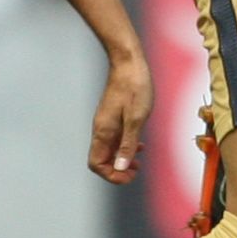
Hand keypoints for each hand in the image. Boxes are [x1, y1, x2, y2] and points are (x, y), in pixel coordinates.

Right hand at [87, 53, 153, 184]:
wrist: (129, 62)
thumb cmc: (134, 87)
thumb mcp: (136, 118)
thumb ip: (128, 144)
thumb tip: (121, 168)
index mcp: (103, 132)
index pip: (97, 164)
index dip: (112, 175)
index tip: (130, 174)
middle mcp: (101, 129)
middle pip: (101, 160)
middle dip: (117, 170)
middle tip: (136, 170)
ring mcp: (106, 122)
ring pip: (108, 150)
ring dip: (122, 159)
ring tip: (139, 161)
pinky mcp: (112, 116)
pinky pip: (114, 138)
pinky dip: (125, 146)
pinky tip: (140, 145)